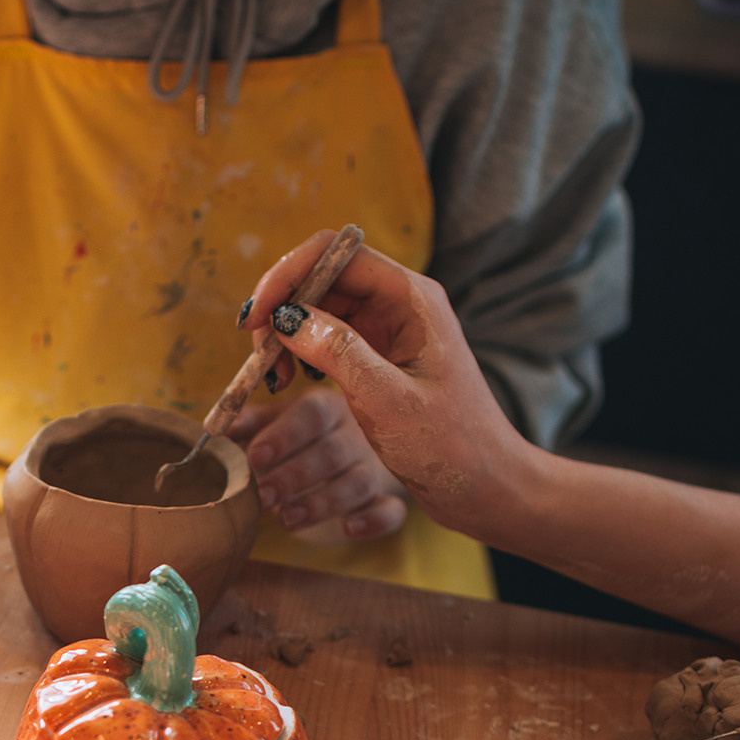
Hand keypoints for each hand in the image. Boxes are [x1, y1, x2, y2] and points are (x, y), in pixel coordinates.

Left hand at [226, 389, 407, 541]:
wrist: (350, 450)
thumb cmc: (301, 435)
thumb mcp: (275, 422)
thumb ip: (248, 425)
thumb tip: (216, 433)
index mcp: (326, 406)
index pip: (311, 414)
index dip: (284, 436)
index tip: (255, 458)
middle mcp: (355, 434)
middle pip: (330, 452)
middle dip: (293, 477)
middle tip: (261, 499)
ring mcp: (374, 468)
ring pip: (357, 483)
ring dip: (322, 503)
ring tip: (286, 520)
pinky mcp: (385, 499)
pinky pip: (391, 510)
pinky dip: (375, 521)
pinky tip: (350, 528)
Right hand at [234, 231, 539, 534]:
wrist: (484, 486)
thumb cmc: (451, 445)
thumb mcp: (389, 400)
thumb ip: (340, 353)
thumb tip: (287, 316)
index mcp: (412, 298)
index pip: (336, 254)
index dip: (287, 275)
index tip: (255, 317)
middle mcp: (400, 303)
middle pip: (323, 276)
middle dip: (282, 308)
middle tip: (259, 356)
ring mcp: (389, 329)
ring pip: (320, 308)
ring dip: (287, 334)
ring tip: (276, 377)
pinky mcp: (378, 357)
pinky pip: (327, 338)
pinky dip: (300, 355)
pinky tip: (293, 382)